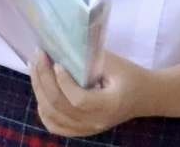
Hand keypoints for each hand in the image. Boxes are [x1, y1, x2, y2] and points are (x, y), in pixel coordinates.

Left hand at [30, 51, 151, 136]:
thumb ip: (90, 58)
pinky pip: (55, 126)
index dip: (63, 82)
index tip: (57, 61)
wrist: (144, 96)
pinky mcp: (81, 131)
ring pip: (52, 116)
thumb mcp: (115, 63)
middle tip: (39, 57)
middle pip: (60, 107)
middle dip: (44, 79)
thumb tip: (61, 47)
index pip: (78, 99)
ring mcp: (87, 129)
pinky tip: (41, 93)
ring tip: (35, 69)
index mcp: (109, 105)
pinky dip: (43, 110)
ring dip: (39, 92)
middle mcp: (96, 122)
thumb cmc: (130, 75)